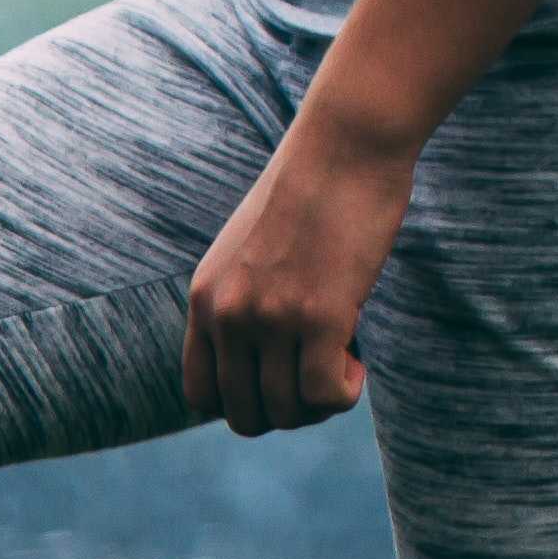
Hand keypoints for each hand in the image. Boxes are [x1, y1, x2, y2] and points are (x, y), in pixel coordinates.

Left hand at [185, 104, 418, 436]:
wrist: (345, 144)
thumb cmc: (311, 192)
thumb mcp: (249, 250)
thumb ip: (242, 298)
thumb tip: (264, 357)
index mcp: (204, 300)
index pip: (199, 395)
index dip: (242, 402)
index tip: (278, 378)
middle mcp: (228, 315)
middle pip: (244, 414)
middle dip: (287, 411)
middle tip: (320, 375)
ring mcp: (269, 318)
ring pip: (286, 412)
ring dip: (321, 402)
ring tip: (342, 360)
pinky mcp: (319, 315)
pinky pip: (324, 394)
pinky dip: (344, 393)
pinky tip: (358, 361)